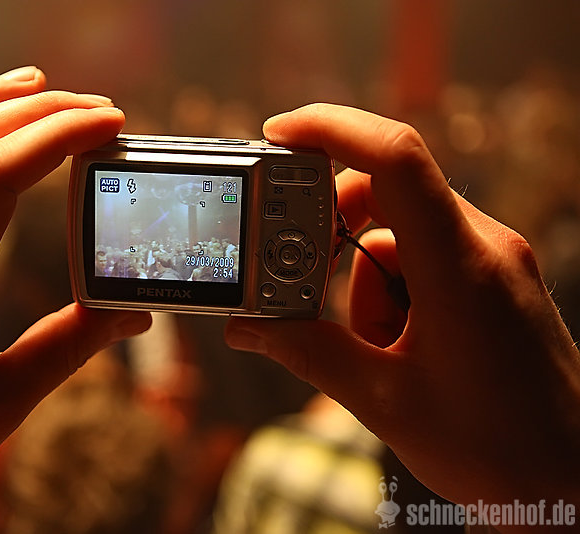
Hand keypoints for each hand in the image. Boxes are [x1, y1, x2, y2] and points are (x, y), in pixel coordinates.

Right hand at [226, 104, 579, 513]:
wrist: (569, 482)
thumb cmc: (496, 447)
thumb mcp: (384, 402)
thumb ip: (309, 353)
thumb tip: (248, 327)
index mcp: (458, 268)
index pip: (395, 159)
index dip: (331, 130)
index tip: (279, 134)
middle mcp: (483, 248)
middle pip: (387, 195)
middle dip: (333, 234)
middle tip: (307, 288)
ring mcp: (492, 262)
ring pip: (401, 234)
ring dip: (365, 281)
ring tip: (376, 351)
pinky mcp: (493, 280)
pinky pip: (425, 258)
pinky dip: (392, 291)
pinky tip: (397, 349)